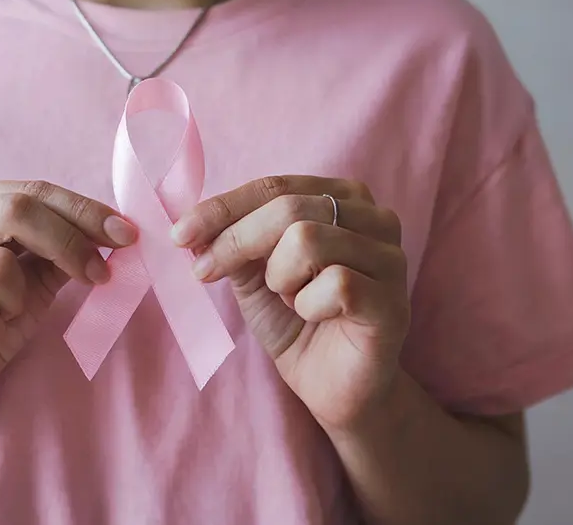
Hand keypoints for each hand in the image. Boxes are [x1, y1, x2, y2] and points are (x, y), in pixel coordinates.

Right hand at [0, 181, 136, 419]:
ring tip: (4, 316)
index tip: (126, 235)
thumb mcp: (34, 280)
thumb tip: (114, 231)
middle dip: (68, 242)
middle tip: (99, 274)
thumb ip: (61, 250)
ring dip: (18, 300)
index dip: (82, 210)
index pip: (30, 191)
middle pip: (13, 210)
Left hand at [171, 176, 409, 431]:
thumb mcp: (254, 274)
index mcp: (343, 198)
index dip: (221, 208)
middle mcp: (375, 217)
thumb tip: (194, 225)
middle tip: (208, 273)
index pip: (274, 187)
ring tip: (289, 299)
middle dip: (236, 241)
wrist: (333, 386)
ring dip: (279, 278)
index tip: (179, 235)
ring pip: (308, 240)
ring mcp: (390, 258)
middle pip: (288, 208)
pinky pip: (336, 284)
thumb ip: (234, 241)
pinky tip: (313, 316)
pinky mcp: (393, 301)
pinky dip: (307, 304)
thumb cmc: (298, 322)